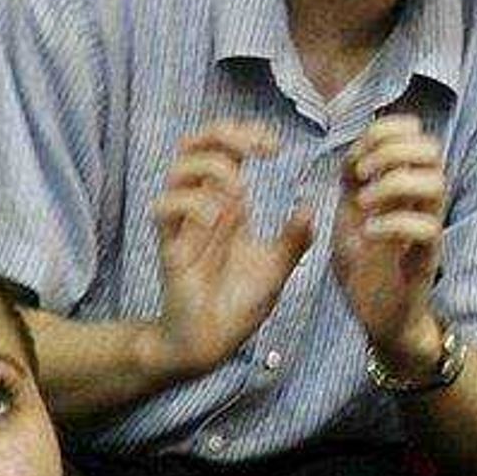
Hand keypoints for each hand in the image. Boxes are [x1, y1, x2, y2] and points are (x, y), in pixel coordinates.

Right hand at [146, 123, 310, 378]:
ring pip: (178, 169)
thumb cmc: (238, 305)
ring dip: (212, 168)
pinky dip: (191, 203)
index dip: (247, 134)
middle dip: (224, 134)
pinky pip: (164, 208)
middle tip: (256, 150)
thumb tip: (312, 205)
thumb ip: (294, 238)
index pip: (226, 148)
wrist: (211, 342)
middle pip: (196, 145)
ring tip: (240, 190)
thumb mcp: (278, 268)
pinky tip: (217, 218)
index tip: (274, 147)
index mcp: (227, 204)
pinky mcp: (170, 246)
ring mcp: (184, 225)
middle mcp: (202, 206)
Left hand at [333, 115, 448, 359]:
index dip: (387, 130)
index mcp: (404, 183)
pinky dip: (394, 224)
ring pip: (436, 183)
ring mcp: (427, 227)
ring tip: (363, 203)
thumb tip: (356, 149)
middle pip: (432, 149)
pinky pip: (427, 229)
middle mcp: (422, 200)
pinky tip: (368, 234)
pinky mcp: (426, 258)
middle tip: (360, 175)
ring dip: (394, 183)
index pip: (416, 133)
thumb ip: (351, 181)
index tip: (356, 156)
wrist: (378, 316)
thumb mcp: (348, 214)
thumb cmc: (366, 265)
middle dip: (391, 150)